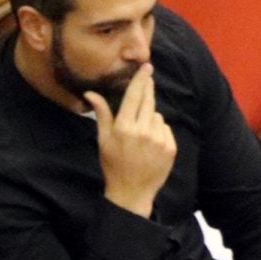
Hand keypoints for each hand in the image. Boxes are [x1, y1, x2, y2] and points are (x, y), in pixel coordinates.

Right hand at [84, 63, 174, 217]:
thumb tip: (90, 93)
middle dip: (148, 90)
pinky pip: (166, 128)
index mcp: (123, 127)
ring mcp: (158, 139)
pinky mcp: (170, 147)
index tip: (147, 67)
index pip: (134, 96)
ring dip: (151, 118)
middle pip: (148, 101)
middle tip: (148, 80)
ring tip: (141, 135)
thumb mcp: (103, 140)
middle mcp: (142, 131)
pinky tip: (150, 144)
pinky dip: (159, 131)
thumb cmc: (114, 164)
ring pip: (157, 116)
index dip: (141, 80)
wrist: (132, 192)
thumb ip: (101, 114)